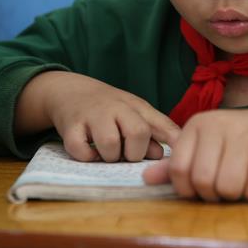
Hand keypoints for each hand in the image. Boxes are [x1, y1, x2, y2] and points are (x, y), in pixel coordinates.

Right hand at [16, 71, 180, 162]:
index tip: (177, 155)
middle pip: (138, 132)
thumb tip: (162, 156)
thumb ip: (153, 133)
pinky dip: (87, 156)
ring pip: (110, 143)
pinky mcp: (70, 127)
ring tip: (107, 152)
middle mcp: (116, 107)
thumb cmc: (108, 107)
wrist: (70, 90)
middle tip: (127, 154)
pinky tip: (90, 152)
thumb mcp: (134, 113)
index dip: (173, 140)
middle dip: (135, 152)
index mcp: (136, 106)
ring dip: (111, 156)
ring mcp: (92, 115)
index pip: (161, 123)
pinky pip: (82, 150)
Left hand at [142, 105, 247, 201]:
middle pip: (202, 180)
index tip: (198, 189)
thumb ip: (178, 163)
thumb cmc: (239, 140)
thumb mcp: (206, 145)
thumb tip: (146, 178)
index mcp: (198, 124)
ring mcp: (245, 137)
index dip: (185, 189)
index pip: (178, 168)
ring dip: (233, 195)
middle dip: (211, 195)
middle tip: (221, 189)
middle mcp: (219, 125)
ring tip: (239, 184)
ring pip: (227, 187)